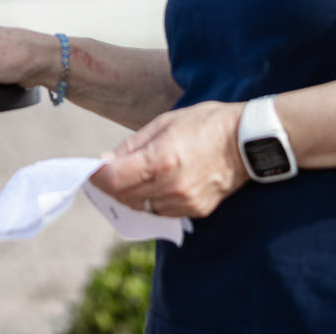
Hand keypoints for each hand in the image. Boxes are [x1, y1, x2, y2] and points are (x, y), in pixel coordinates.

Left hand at [90, 100, 246, 219]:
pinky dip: (148, 201)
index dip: (96, 176)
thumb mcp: (163, 123)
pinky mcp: (196, 211)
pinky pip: (160, 212)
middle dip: (108, 186)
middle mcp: (172, 186)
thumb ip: (131, 146)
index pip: (114, 179)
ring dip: (127, 195)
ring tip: (125, 178)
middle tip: (101, 174)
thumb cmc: (204, 123)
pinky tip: (149, 186)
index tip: (90, 169)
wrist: (246, 141)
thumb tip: (104, 162)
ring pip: (140, 207)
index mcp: (161, 159)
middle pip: (124, 196)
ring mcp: (185, 202)